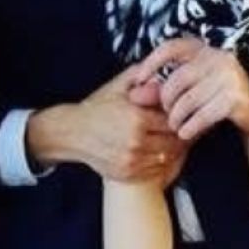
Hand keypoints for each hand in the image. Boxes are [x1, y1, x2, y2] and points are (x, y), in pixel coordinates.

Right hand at [25, 67, 184, 182]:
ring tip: (163, 140)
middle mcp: (135, 142)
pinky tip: (152, 151)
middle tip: (174, 129)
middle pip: (174, 142)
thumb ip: (141, 76)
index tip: (175, 117)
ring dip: (170, 150)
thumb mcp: (116, 86)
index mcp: (136, 119)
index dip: (177, 119)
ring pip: (167, 158)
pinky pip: (155, 170)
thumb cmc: (93, 110)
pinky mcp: (127, 173)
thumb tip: (162, 75)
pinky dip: (158, 162)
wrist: (72, 132)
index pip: (173, 122)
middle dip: (176, 135)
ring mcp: (131, 160)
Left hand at [129, 37, 248, 140]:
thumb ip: (175, 79)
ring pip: (188, 100)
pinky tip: (185, 133)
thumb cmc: (223, 96)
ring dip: (176, 117)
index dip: (151, 63)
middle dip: (166, 100)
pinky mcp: (236, 98)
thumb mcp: (201, 80)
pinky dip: (190, 126)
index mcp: (207, 48)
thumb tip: (136, 90)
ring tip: (175, 126)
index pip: (171, 48)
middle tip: (165, 115)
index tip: (138, 81)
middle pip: (176, 80)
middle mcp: (219, 57)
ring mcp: (229, 77)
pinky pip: (203, 115)